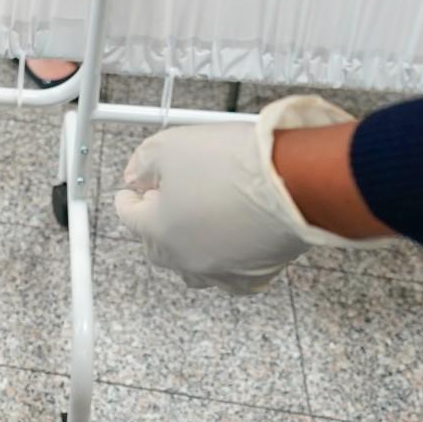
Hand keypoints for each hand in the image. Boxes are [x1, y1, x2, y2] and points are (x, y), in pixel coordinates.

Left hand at [113, 96, 382, 292]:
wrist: (293, 182)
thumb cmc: (235, 163)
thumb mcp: (172, 145)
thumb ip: (143, 162)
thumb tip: (134, 174)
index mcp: (158, 230)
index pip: (129, 217)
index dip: (128, 198)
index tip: (131, 191)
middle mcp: (185, 259)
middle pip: (156, 246)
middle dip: (154, 223)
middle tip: (162, 201)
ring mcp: (220, 272)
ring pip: (191, 266)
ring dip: (186, 244)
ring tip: (194, 220)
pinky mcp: (254, 277)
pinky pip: (228, 274)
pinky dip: (223, 258)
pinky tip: (227, 238)